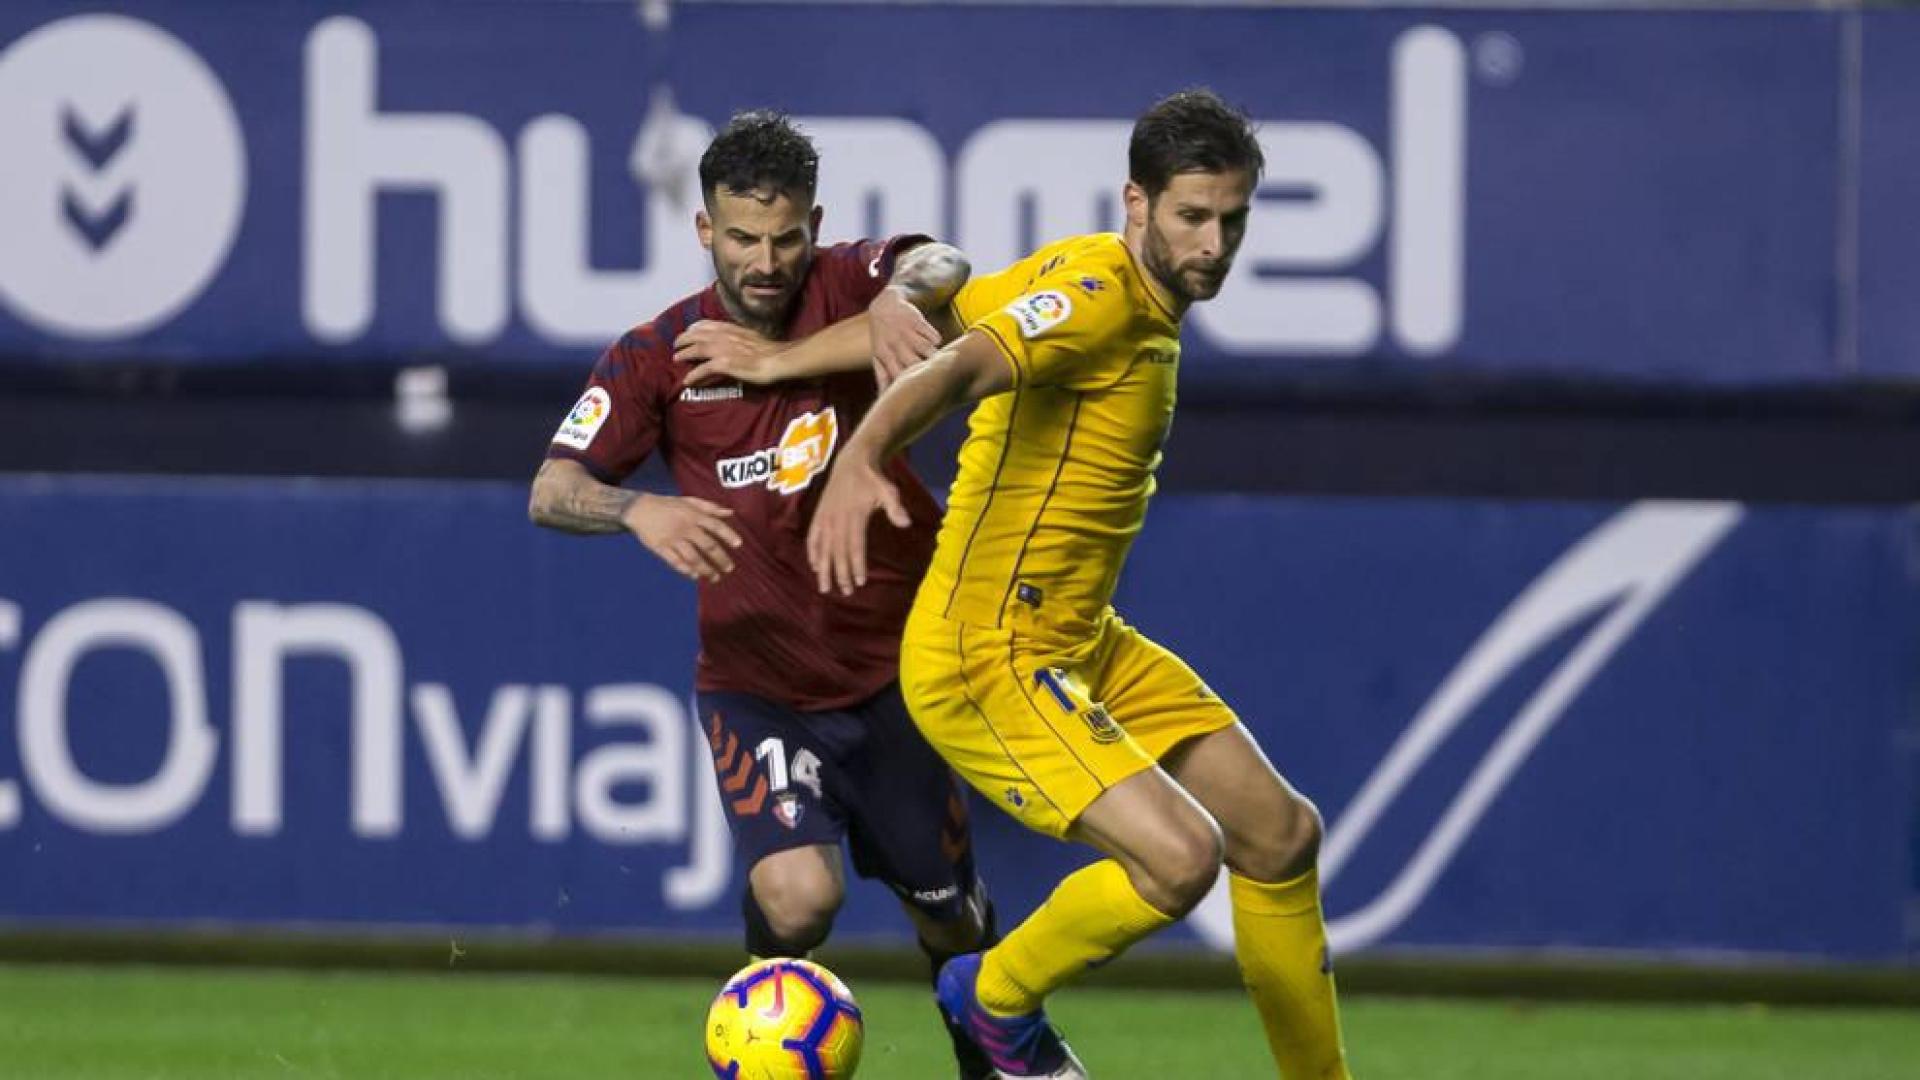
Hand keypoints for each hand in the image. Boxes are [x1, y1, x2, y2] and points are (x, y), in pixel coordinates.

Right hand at [624, 494, 743, 582]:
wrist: (640, 508)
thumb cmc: (668, 505)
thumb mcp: (689, 501)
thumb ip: (710, 507)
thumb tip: (730, 512)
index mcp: (693, 515)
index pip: (715, 526)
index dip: (728, 535)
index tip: (738, 545)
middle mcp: (685, 527)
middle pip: (707, 545)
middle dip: (720, 559)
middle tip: (729, 568)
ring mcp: (673, 539)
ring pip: (693, 557)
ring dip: (706, 569)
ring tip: (715, 577)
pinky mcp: (661, 548)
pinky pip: (675, 561)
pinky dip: (686, 570)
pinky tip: (695, 576)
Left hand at [677, 321, 784, 386]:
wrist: (778, 360)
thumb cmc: (771, 351)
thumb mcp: (752, 337)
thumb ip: (739, 338)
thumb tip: (734, 343)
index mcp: (731, 328)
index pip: (707, 324)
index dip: (694, 327)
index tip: (688, 330)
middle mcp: (724, 336)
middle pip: (697, 334)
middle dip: (684, 338)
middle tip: (676, 345)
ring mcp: (723, 349)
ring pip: (697, 349)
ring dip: (684, 354)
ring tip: (676, 359)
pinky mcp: (724, 364)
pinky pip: (703, 369)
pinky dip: (694, 375)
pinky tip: (687, 381)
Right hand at [807, 456, 910, 595]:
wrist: (851, 461)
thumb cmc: (873, 479)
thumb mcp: (888, 490)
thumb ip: (894, 508)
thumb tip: (906, 523)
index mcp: (854, 516)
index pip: (854, 546)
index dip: (856, 565)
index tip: (860, 582)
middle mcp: (837, 519)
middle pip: (838, 552)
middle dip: (841, 574)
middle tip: (845, 592)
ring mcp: (825, 518)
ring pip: (823, 548)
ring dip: (824, 569)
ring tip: (825, 587)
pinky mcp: (819, 515)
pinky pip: (813, 537)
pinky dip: (813, 552)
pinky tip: (814, 566)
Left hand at [868, 287, 941, 390]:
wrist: (885, 305)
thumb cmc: (882, 337)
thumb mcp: (878, 356)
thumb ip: (883, 377)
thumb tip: (884, 399)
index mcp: (885, 355)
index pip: (898, 376)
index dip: (909, 386)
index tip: (920, 393)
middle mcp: (895, 344)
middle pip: (914, 364)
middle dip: (925, 373)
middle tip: (936, 381)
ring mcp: (906, 331)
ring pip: (925, 349)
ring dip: (934, 357)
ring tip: (941, 365)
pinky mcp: (917, 320)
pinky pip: (932, 335)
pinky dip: (936, 341)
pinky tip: (937, 345)